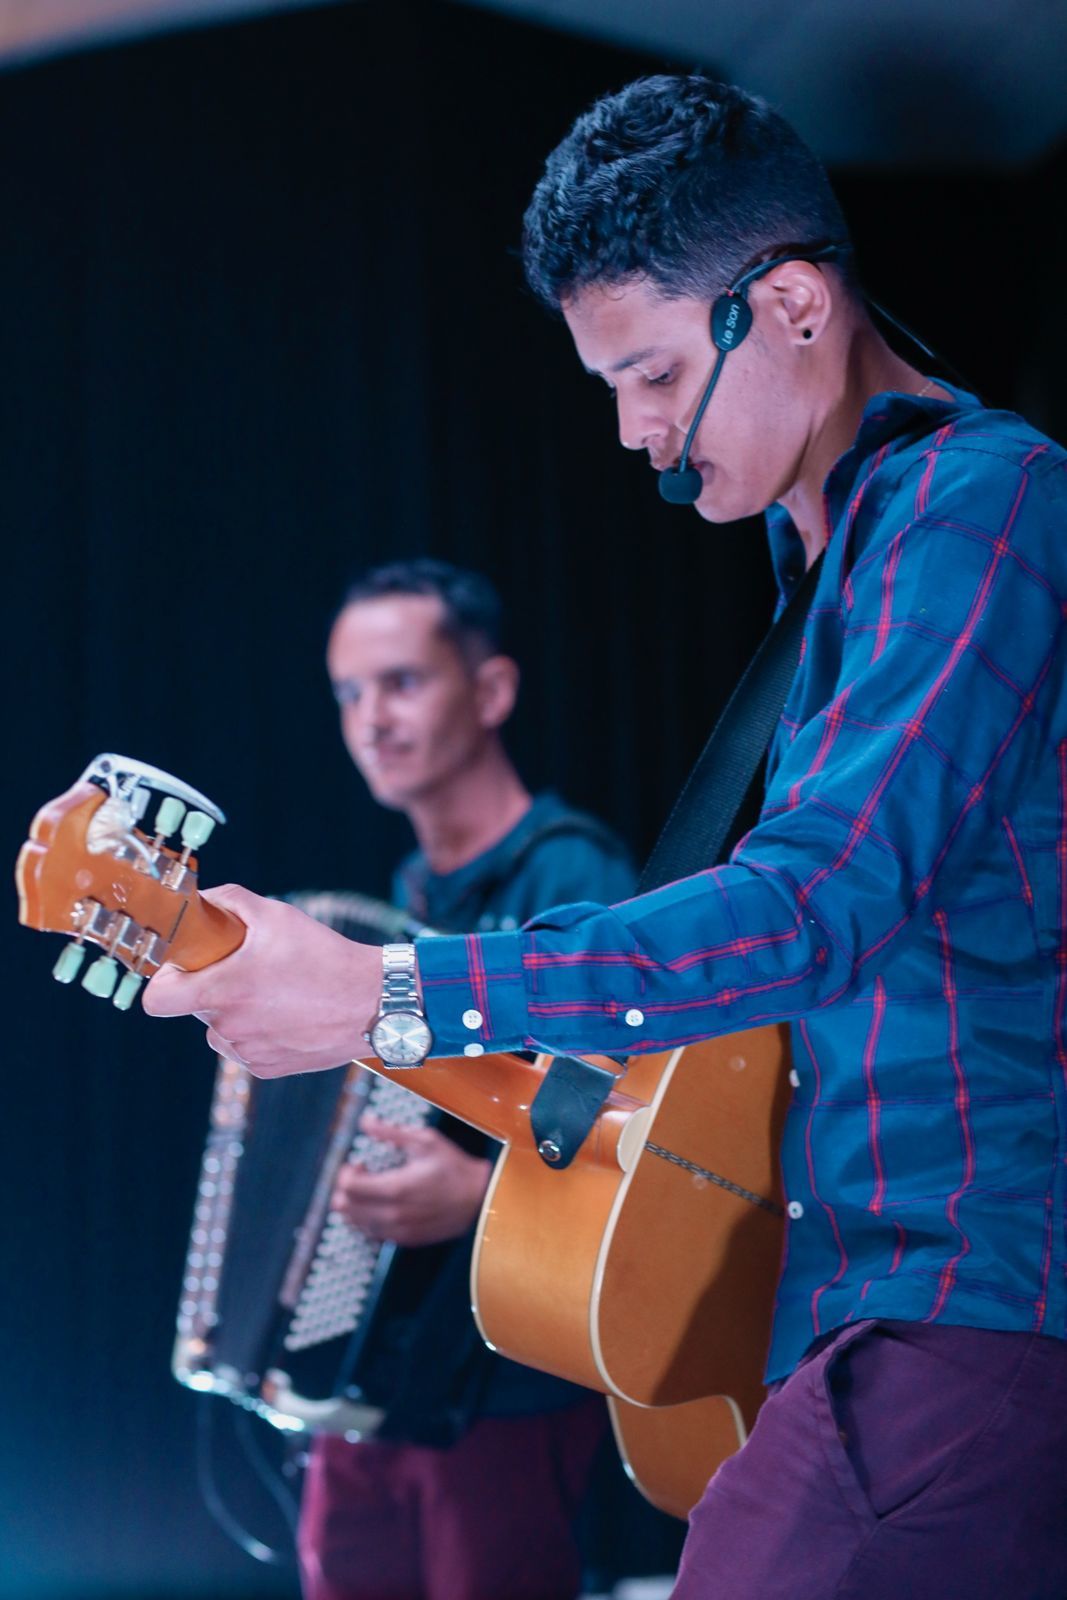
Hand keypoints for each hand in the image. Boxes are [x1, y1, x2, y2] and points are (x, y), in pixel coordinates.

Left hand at [142, 884, 381, 1076]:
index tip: (186, 965)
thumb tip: (201, 902)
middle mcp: (229, 1028)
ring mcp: (247, 1052)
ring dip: (237, 1010)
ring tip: (277, 991)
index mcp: (222, 991)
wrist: (373, 1002)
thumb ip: (229, 901)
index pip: (157, 999)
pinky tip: (290, 1013)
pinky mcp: (266, 1068)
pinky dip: (260, 1031)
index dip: (165, 979)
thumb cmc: (325, 957)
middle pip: (197, 1006)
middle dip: (215, 985)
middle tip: (250, 967)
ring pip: (222, 1028)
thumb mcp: (276, 915)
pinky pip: (246, 1046)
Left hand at [331, 1113, 490, 1245]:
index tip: (359, 1162)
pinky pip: (371, 1233)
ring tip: (373, 1189)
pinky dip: (368, 1218)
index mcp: (395, 1188)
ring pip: (354, 1223)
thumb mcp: (424, 1140)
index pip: (347, 1187)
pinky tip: (383, 1204)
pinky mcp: (404, 1240)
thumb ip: (390, 1131)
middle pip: (344, 1207)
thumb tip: (365, 1121)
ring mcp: (398, 1231)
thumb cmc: (453, 1168)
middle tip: (363, 1175)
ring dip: (355, 1205)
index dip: (345, 1172)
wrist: (479, 1199)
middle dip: (346, 1188)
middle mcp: (392, 1214)